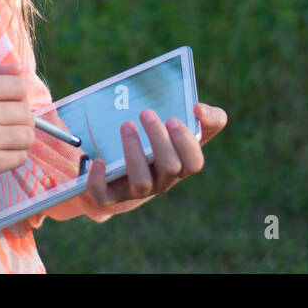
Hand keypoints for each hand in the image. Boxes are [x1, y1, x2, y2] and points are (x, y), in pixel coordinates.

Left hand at [83, 102, 227, 211]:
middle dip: (159, 140)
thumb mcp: (186, 129)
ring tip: (127, 125)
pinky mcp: (111, 195)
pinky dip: (99, 181)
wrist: (129, 165)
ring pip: (141, 182)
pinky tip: (98, 160)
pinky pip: (105, 197)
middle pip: (169, 168)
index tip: (172, 119)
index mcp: (181, 167)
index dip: (185, 143)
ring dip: (134, 152)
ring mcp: (136, 190)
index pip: (194, 163)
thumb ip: (208, 118)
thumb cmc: (163, 142)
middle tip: (146, 113)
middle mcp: (162, 182)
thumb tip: (199, 109)